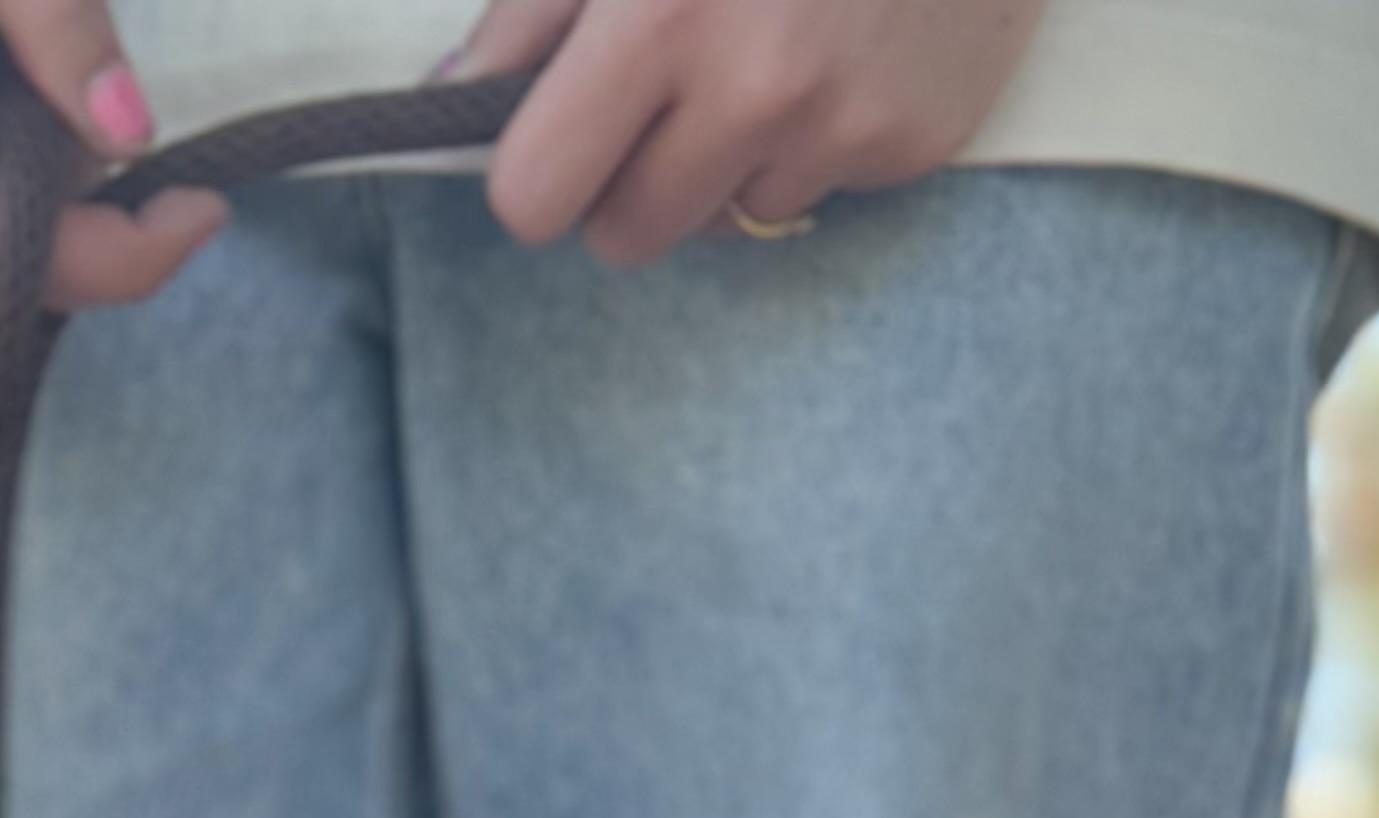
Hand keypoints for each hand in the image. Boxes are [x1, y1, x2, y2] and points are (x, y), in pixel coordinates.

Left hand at [448, 0, 1050, 264]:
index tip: (562, 127)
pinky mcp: (914, 141)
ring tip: (771, 44)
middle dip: (628, 176)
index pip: (533, 198)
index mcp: (659, 17)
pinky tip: (844, 45)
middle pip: (624, 235)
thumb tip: (465, 89)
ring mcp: (842, 125)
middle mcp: (753, 88)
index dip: (539, 167)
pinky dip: (817, 137)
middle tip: (667, 85)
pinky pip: (822, 189)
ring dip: (728, 159)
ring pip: (726, 222)